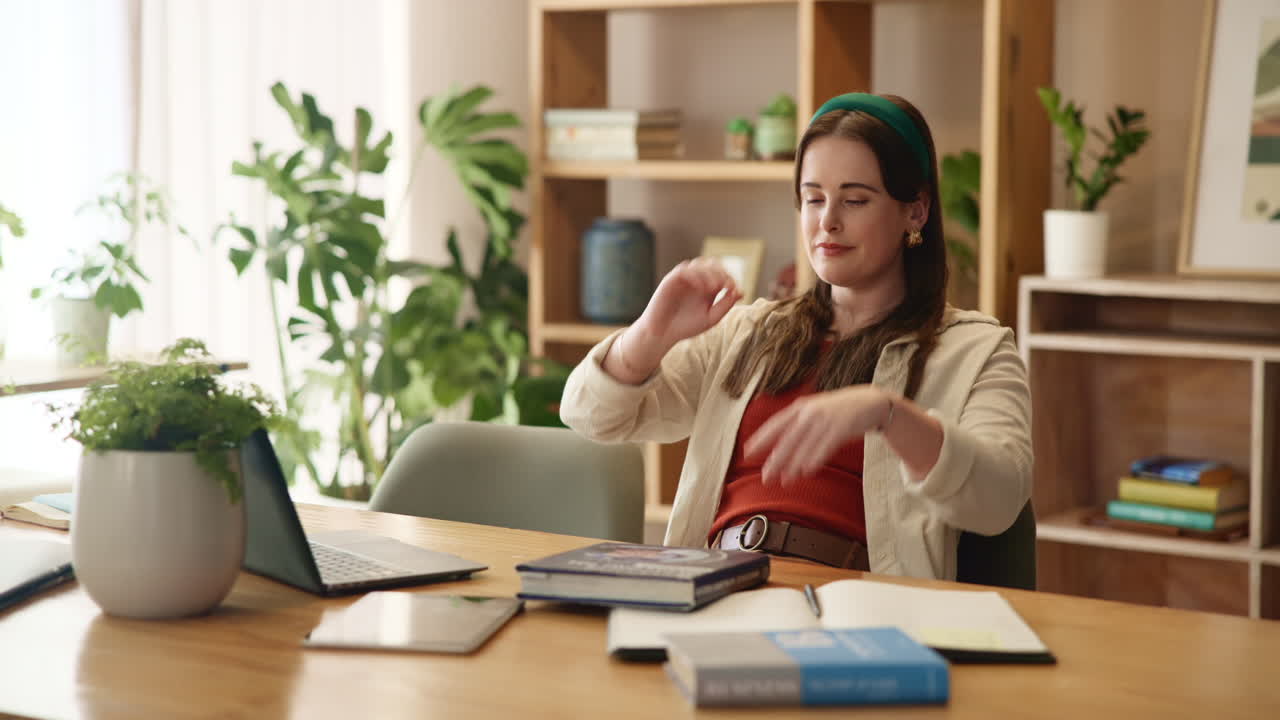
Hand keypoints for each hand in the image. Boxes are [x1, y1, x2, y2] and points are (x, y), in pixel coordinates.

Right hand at [634, 258, 741, 350]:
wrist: (663, 334)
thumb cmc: (686, 327)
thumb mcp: (711, 318)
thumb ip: (725, 305)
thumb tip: (740, 292)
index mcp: (707, 287)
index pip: (722, 273)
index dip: (731, 279)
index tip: (736, 291)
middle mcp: (695, 280)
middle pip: (712, 264)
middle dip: (722, 273)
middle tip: (727, 286)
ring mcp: (683, 278)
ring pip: (699, 264)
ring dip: (710, 273)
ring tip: (715, 288)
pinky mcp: (671, 280)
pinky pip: (685, 270)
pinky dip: (696, 276)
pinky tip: (702, 288)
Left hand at [745, 385, 891, 484]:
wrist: (871, 402)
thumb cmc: (840, 411)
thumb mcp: (815, 410)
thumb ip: (798, 424)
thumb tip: (780, 447)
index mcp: (800, 407)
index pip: (775, 424)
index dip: (761, 439)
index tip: (747, 453)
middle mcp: (810, 412)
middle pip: (788, 439)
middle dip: (775, 459)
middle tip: (765, 476)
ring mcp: (826, 419)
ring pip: (805, 446)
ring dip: (793, 465)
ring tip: (784, 480)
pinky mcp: (841, 427)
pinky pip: (825, 446)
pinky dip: (815, 458)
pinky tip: (807, 471)